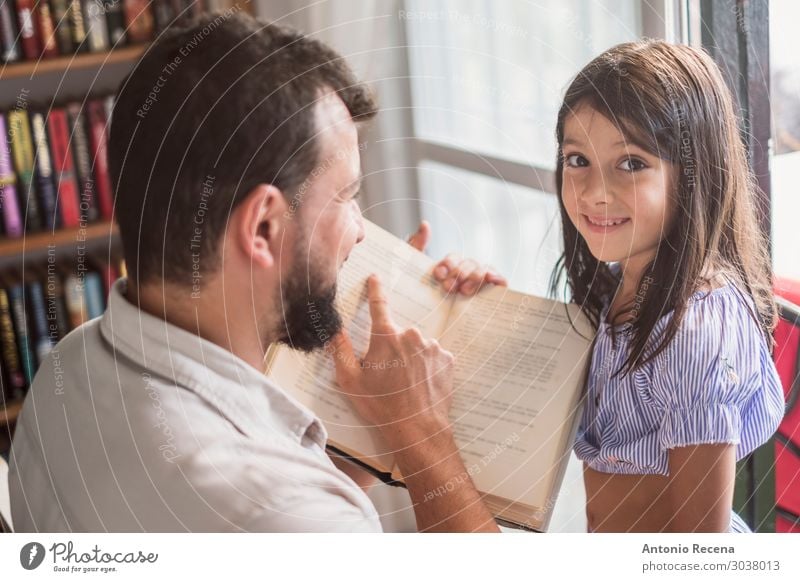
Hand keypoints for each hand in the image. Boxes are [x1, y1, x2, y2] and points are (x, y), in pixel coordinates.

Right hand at [329, 274, 454, 442]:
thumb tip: (332, 329)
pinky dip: (426, 366)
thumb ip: (339, 350)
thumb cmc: (381, 405)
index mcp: (386, 337)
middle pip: (397, 334)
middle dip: (391, 348)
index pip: (378, 305)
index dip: (375, 290)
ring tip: (404, 384)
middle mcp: (412, 336)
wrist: (417, 428)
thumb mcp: (350, 379)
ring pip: (416, 346)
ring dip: (410, 358)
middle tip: (386, 374)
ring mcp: (433, 347)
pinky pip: (433, 356)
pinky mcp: (447, 360)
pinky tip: (420, 384)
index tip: (375, 278)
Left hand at [406, 221, 507, 296]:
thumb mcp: (414, 276)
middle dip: (459, 272)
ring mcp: (480, 285)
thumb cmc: (422, 303)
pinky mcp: (493, 296)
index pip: (453, 259)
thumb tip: (425, 225)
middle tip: (448, 287)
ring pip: (482, 270)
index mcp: (449, 270)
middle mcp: (466, 276)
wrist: (427, 340)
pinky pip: (501, 281)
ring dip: (474, 276)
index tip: (438, 275)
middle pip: (469, 263)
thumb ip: (415, 248)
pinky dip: (497, 277)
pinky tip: (490, 280)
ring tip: (463, 291)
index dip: (448, 263)